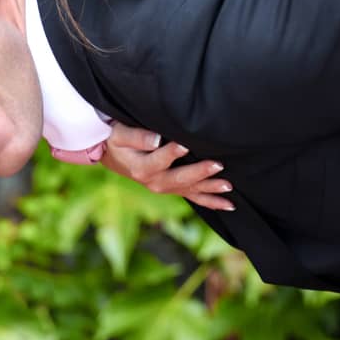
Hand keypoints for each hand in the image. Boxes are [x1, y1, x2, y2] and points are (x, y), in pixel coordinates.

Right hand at [101, 123, 233, 210]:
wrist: (111, 155)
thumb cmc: (116, 140)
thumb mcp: (120, 135)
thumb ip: (138, 137)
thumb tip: (157, 139)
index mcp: (141, 168)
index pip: (159, 160)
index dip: (172, 152)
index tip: (185, 144)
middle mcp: (154, 182)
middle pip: (179, 178)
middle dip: (200, 172)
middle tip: (218, 165)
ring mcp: (164, 188)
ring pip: (190, 190)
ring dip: (210, 188)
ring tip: (228, 186)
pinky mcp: (172, 189)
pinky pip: (193, 197)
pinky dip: (211, 201)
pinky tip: (228, 204)